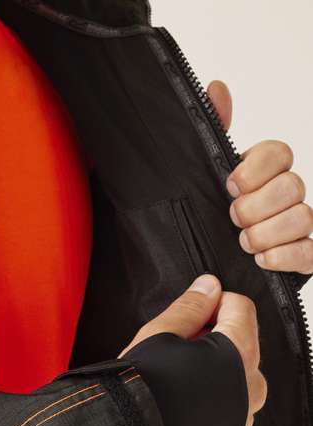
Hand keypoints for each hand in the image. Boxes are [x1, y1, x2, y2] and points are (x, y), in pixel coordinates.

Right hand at [120, 274, 266, 425]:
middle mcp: (252, 385)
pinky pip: (232, 404)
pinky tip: (184, 397)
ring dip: (216, 366)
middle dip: (215, 334)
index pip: (241, 307)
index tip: (191, 311)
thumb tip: (209, 285)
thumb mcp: (160, 334)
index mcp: (239, 352)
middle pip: (243, 340)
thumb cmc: (142, 384)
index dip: (213, 302)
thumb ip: (191, 306)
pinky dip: (215, 394)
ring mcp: (244, 415)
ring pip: (239, 374)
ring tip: (178, 372)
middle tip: (178, 343)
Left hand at [207, 80, 312, 274]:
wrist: (201, 259)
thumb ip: (211, 132)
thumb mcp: (200, 174)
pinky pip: (310, 253)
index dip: (257, 169)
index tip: (229, 184)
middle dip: (256, 206)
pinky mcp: (300, 257)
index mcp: (261, 172)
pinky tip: (261, 259)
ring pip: (303, 218)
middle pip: (293, 186)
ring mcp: (294, 226)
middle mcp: (283, 195)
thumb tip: (217, 89)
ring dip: (266, 233)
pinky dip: (284, 257)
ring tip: (243, 242)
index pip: (280, 152)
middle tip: (232, 217)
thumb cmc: (205, 215)